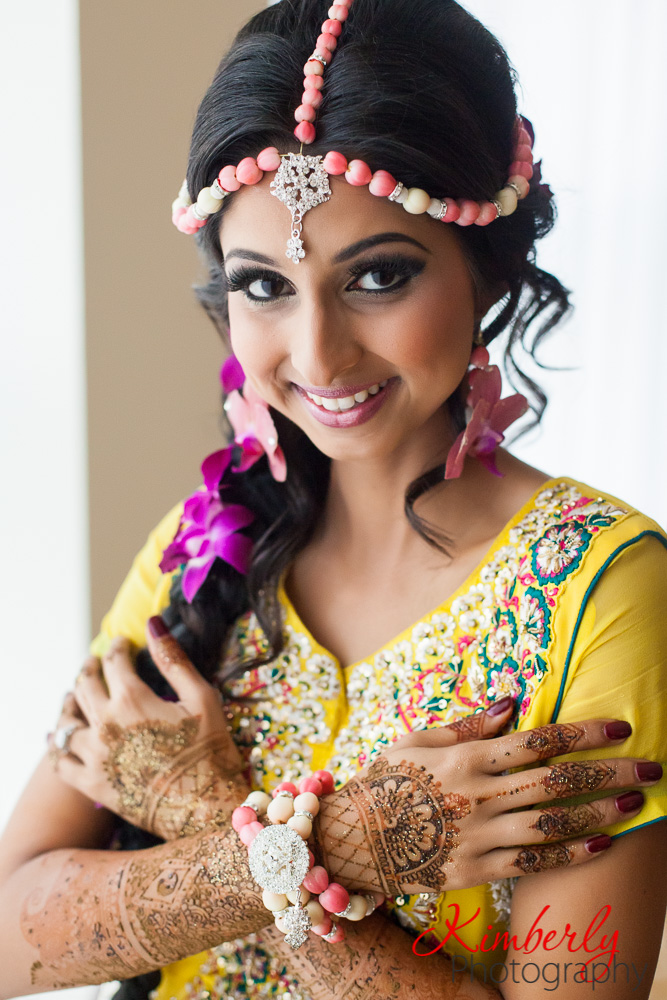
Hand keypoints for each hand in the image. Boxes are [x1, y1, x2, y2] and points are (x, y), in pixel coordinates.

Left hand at [48, 617, 249, 838]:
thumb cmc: (210, 751)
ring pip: (66, 721)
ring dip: (70, 703)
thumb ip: (174, 660)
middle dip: (89, 667)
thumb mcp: (201, 698)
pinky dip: (58, 744)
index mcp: (132, 699)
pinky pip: (60, 760)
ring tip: (76, 696)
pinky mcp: (91, 783)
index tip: (123, 643)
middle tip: (95, 662)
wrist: (204, 809)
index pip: (113, 661)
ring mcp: (94, 756)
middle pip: (83, 685)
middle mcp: (105, 724)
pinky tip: (62, 736)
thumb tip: (152, 622)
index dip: (117, 647)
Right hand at [315, 715, 661, 895]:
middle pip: (556, 781)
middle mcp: (478, 795)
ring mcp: (479, 836)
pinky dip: (570, 854)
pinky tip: (602, 843)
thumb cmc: (387, 779)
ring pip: (553, 823)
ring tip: (636, 801)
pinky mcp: (476, 870)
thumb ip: (468, 724)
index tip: (620, 726)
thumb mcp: (418, 739)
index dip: (584, 732)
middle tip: (651, 765)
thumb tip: (512, 702)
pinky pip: (533, 863)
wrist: (354, 838)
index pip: (538, 739)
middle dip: (609, 771)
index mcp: (467, 758)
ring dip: (599, 811)